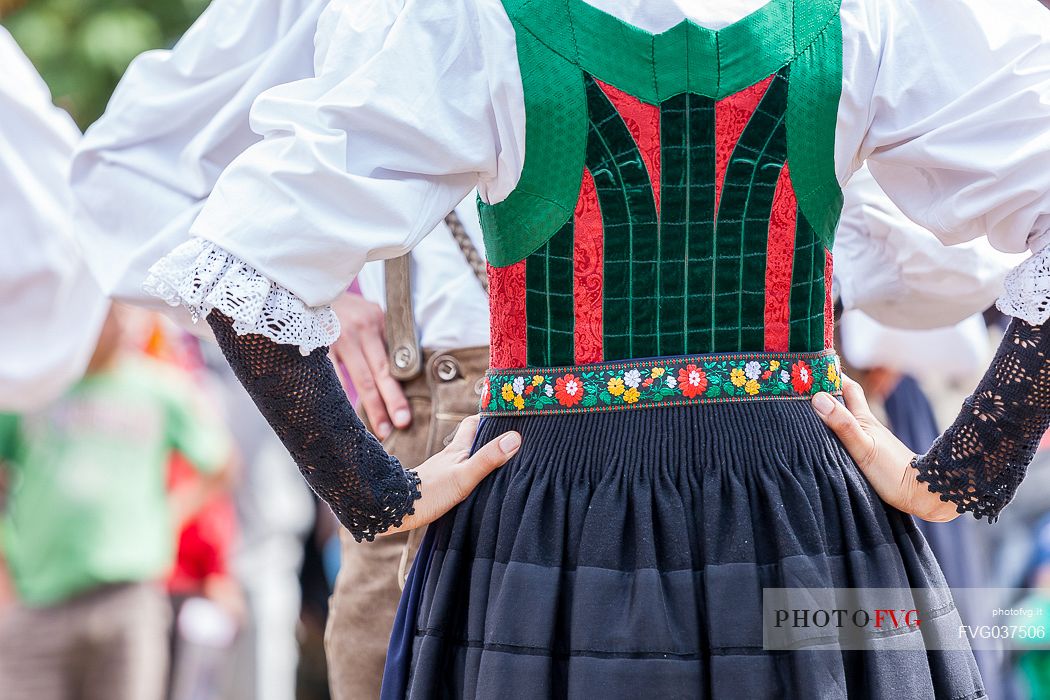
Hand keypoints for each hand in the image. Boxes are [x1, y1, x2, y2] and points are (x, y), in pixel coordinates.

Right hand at [329, 293, 410, 439]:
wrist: (312, 289)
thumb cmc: (348, 309)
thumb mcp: (371, 314)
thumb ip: (384, 340)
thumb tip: (403, 375)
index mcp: (377, 322)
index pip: (391, 362)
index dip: (399, 391)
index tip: (406, 416)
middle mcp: (359, 329)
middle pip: (377, 373)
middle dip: (389, 402)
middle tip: (399, 427)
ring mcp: (337, 337)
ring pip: (356, 378)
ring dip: (368, 407)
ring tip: (378, 431)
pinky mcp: (316, 343)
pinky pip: (331, 376)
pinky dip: (340, 397)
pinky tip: (346, 417)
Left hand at [384, 415, 520, 534]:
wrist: (396, 510)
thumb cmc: (429, 492)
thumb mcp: (464, 476)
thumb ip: (488, 458)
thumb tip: (514, 438)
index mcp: (457, 449)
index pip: (473, 424)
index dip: (488, 417)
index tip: (505, 415)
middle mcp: (449, 456)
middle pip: (469, 439)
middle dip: (486, 436)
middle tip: (507, 437)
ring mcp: (441, 471)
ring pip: (463, 458)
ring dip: (478, 456)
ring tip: (497, 461)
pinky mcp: (436, 486)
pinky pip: (457, 474)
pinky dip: (468, 474)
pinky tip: (474, 484)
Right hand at [811, 375, 958, 522]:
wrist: (920, 494)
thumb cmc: (892, 472)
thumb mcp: (863, 448)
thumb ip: (842, 424)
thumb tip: (819, 398)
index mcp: (864, 418)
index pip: (847, 387)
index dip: (831, 374)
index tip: (812, 366)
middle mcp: (867, 424)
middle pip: (848, 398)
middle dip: (830, 387)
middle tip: (807, 382)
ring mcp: (871, 438)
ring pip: (848, 415)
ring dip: (832, 407)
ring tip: (810, 405)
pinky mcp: (872, 452)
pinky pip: (849, 431)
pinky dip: (837, 426)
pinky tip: (830, 434)